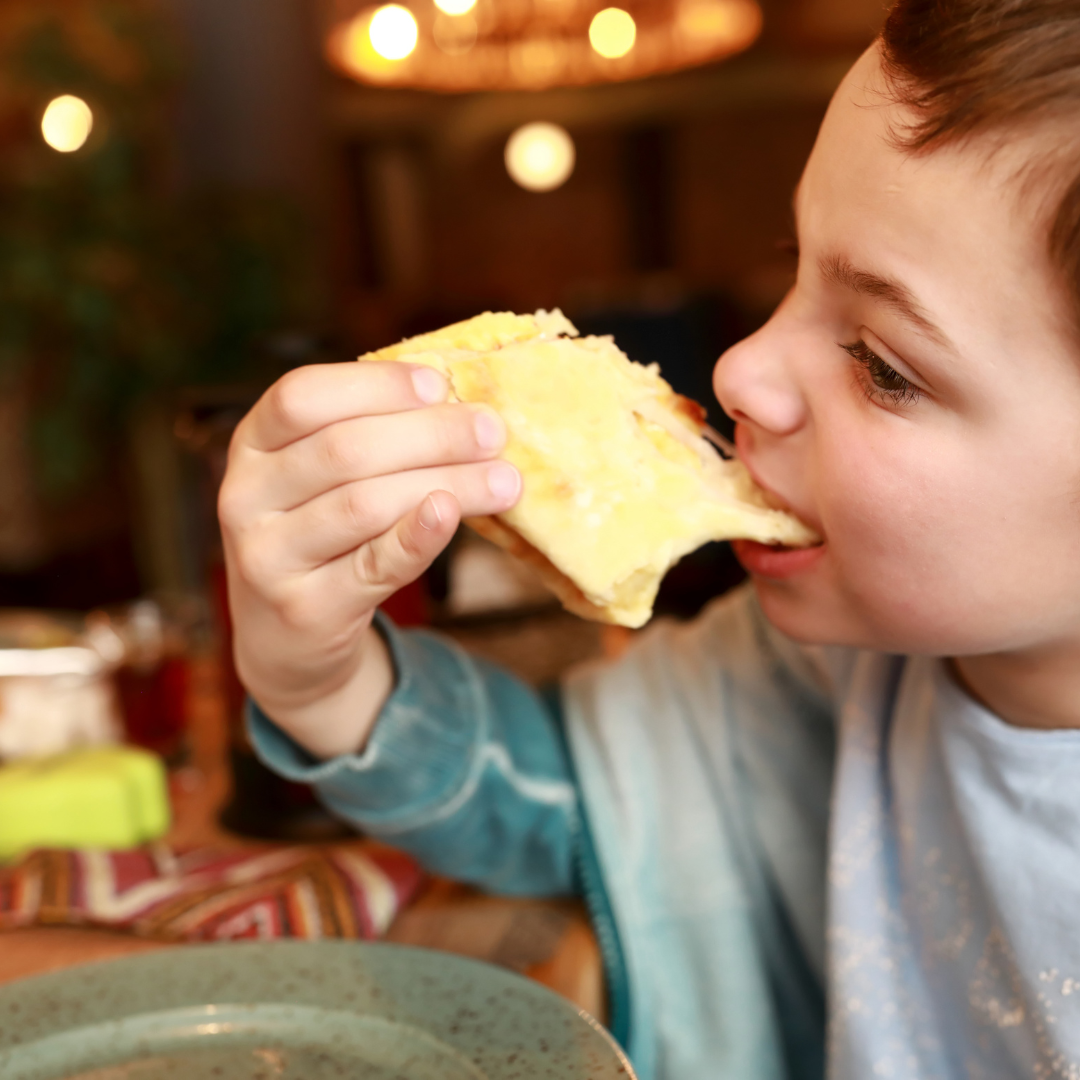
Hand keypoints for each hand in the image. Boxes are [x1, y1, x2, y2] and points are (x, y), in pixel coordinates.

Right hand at [218, 360, 520, 757]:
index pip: (302, 396)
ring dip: (446, 484)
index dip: (374, 385)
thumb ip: (367, 435)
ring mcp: (268, 556)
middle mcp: (245, 496)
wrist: (284, 637)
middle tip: (492, 433)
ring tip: (504, 481)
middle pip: (344, 450)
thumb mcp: (318, 479)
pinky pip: (373, 565)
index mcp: (250, 445)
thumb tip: (458, 402)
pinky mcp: (306, 608)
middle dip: (431, 436)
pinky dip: (418, 537)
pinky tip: (453, 513)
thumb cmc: (321, 535)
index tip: (440, 385)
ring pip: (365, 504)